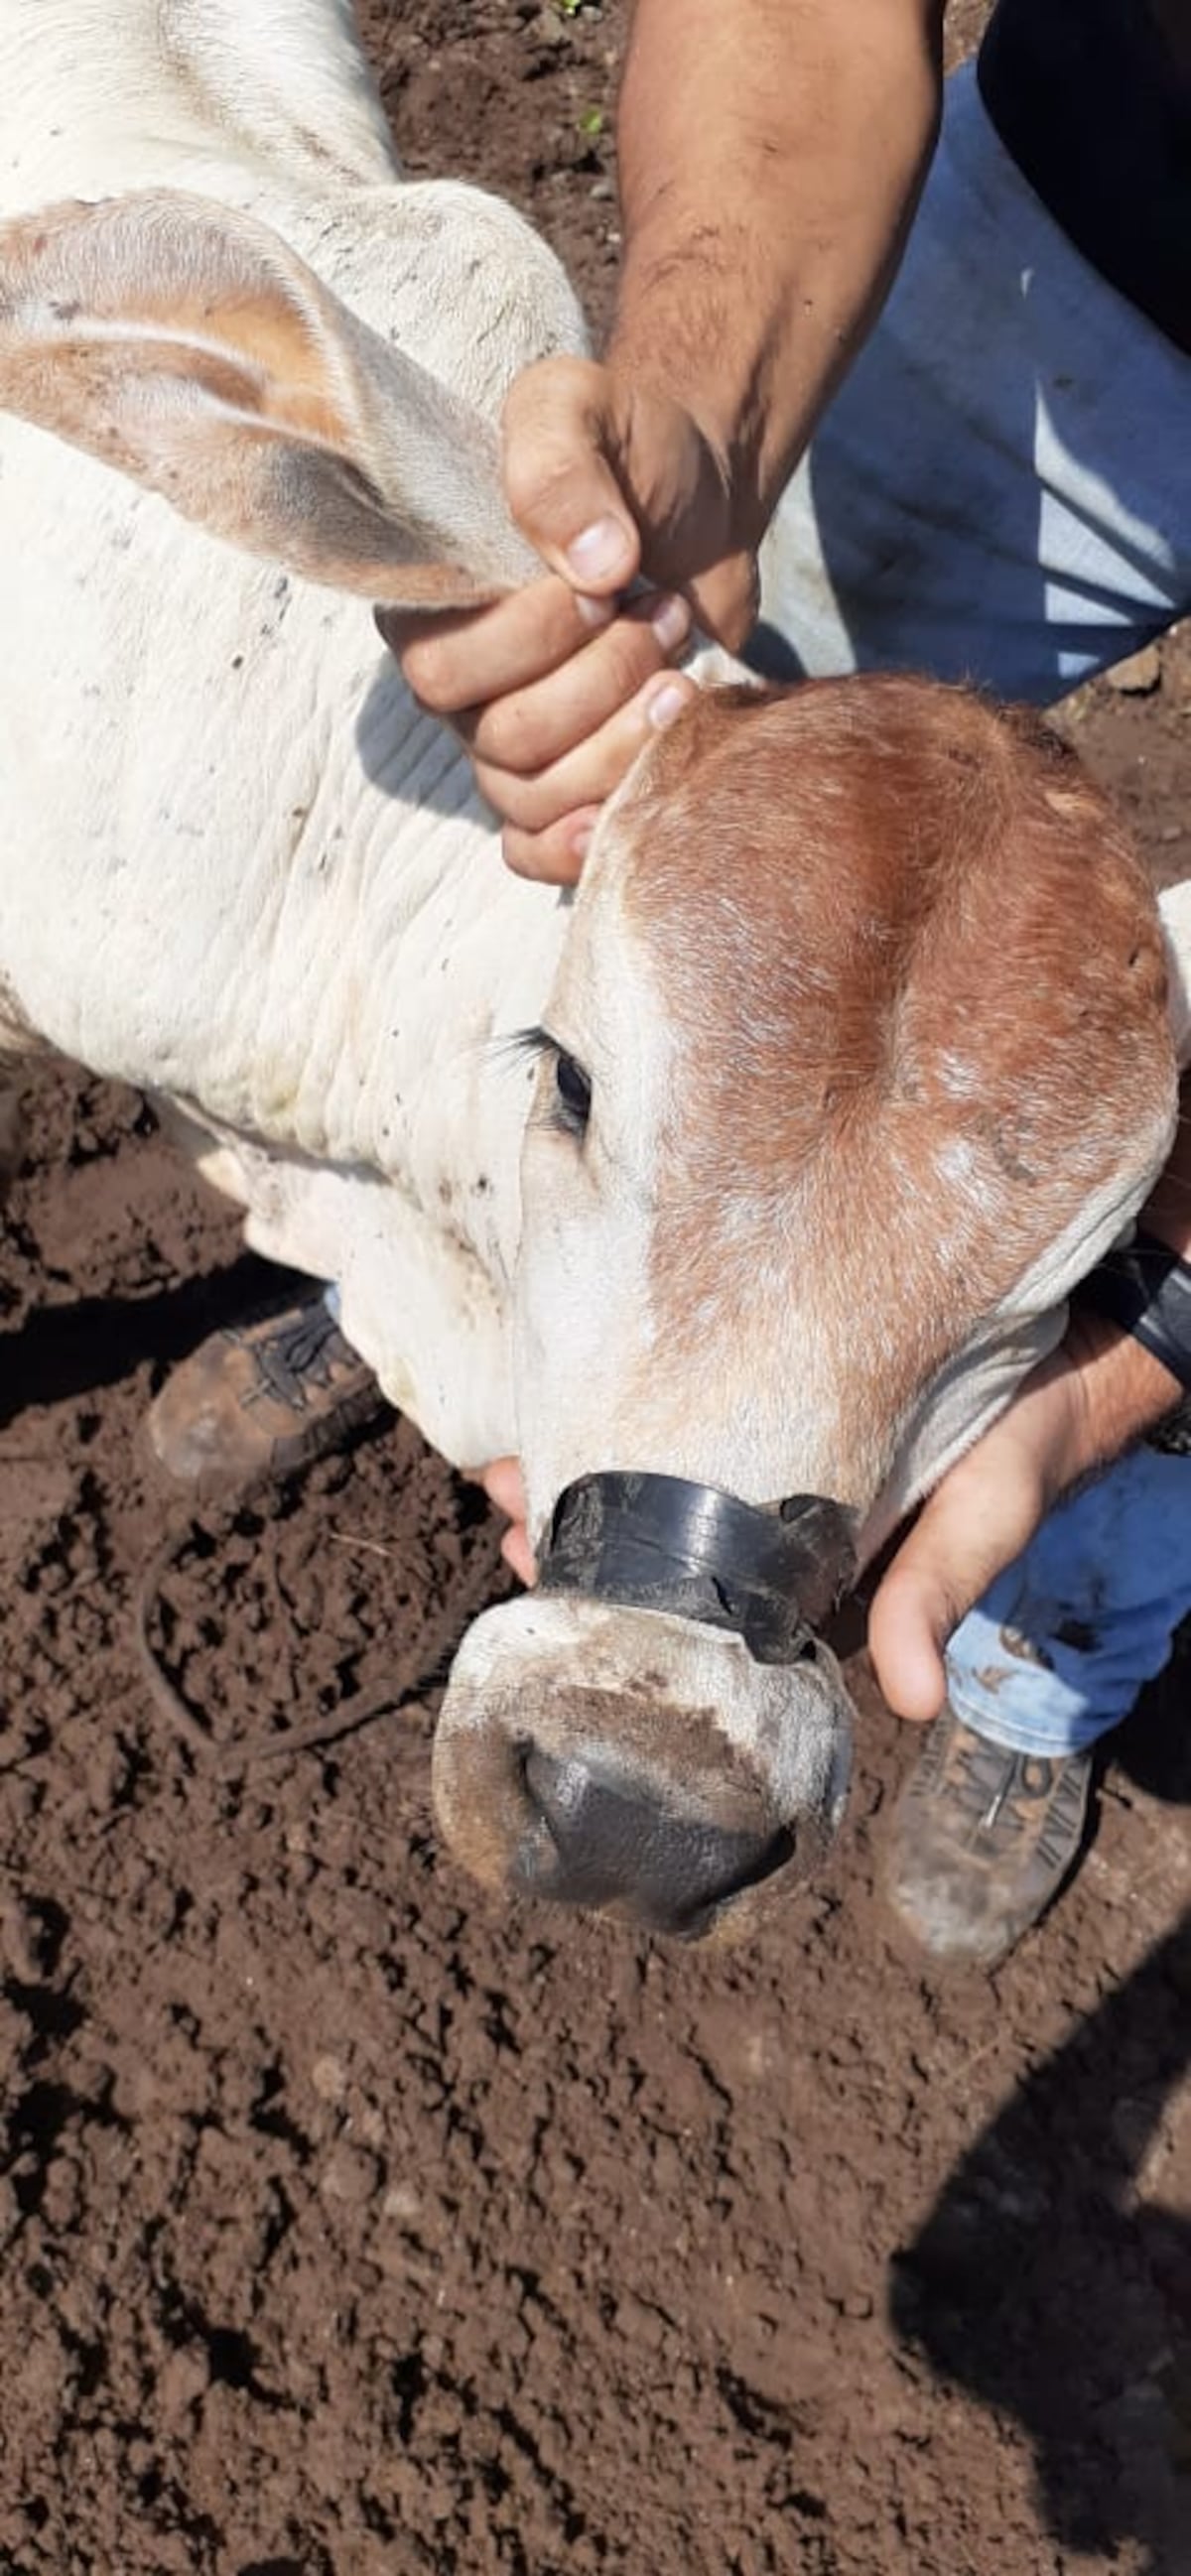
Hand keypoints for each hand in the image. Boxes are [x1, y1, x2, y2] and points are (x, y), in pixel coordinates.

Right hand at [380, 354, 760, 880]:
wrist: (701, 494)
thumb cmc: (628, 447)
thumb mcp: (584, 409)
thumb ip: (562, 463)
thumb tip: (595, 563)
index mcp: (429, 604)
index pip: (444, 669)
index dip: (533, 640)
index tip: (609, 579)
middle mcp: (457, 684)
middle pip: (501, 740)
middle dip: (599, 682)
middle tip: (661, 615)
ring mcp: (509, 737)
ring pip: (533, 795)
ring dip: (622, 740)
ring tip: (679, 670)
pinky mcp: (569, 774)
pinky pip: (534, 848)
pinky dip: (575, 843)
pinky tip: (625, 812)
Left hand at [476, 1314, 1183, 1715]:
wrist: (1074, 1350)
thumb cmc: (1027, 1442)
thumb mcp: (985, 1514)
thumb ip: (938, 1590)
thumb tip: (913, 1696)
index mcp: (806, 1572)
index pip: (690, 1599)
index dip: (606, 1590)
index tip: (529, 1558)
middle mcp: (776, 1528)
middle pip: (653, 1542)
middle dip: (571, 1524)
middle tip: (495, 1501)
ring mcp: (774, 1463)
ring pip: (655, 1480)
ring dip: (582, 1468)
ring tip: (499, 1461)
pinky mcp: (779, 1398)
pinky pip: (687, 1412)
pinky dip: (628, 1409)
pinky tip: (567, 1390)